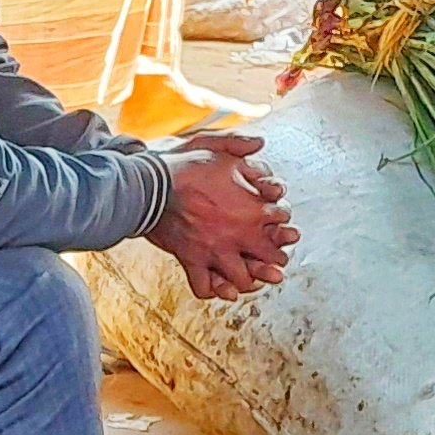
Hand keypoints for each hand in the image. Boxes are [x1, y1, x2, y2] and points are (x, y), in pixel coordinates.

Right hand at [144, 137, 294, 300]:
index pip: (281, 219)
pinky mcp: (191, 260)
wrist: (151, 186)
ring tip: (253, 280)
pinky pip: (205, 286)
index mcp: (250, 209)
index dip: (283, 219)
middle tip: (277, 261)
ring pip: (241, 278)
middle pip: (269, 258)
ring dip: (250, 280)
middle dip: (276, 260)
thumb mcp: (217, 148)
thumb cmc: (184, 167)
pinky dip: (214, 290)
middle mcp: (237, 235)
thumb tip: (258, 144)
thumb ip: (242, 147)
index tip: (281, 219)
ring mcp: (214, 251)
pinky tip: (221, 289)